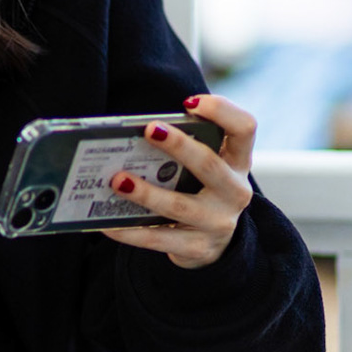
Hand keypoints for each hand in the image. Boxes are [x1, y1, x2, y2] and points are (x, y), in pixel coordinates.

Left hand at [100, 94, 254, 269]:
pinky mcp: (198, 249)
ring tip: (117, 180)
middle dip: (180, 147)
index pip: (244, 128)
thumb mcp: (202, 169)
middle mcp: (235, 191)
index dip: (222, 111)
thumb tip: (131, 134)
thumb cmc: (197, 191)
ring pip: (180, 206)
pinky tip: (107, 224)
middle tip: (150, 130)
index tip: (189, 103)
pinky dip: (131, 231)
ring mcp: (219, 223)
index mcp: (237, 162)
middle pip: (210, 165)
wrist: (211, 244)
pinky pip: (159, 239)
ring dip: (146, 192)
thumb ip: (181, 149)